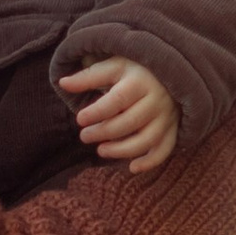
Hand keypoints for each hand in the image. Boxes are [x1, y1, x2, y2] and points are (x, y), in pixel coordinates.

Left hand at [59, 55, 178, 174]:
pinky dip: (151, 162)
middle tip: (84, 136)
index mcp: (140, 81)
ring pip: (147, 139)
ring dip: (122, 150)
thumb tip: (62, 83)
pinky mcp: (173, 127)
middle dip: (104, 132)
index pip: (117, 100)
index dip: (97, 112)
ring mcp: (167, 116)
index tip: (80, 119)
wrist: (172, 70)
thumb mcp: (113, 66)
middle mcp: (156, 99)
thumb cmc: (135, 69)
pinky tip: (132, 168)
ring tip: (101, 151)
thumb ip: (88, 76)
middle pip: (129, 122)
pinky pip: (165, 149)